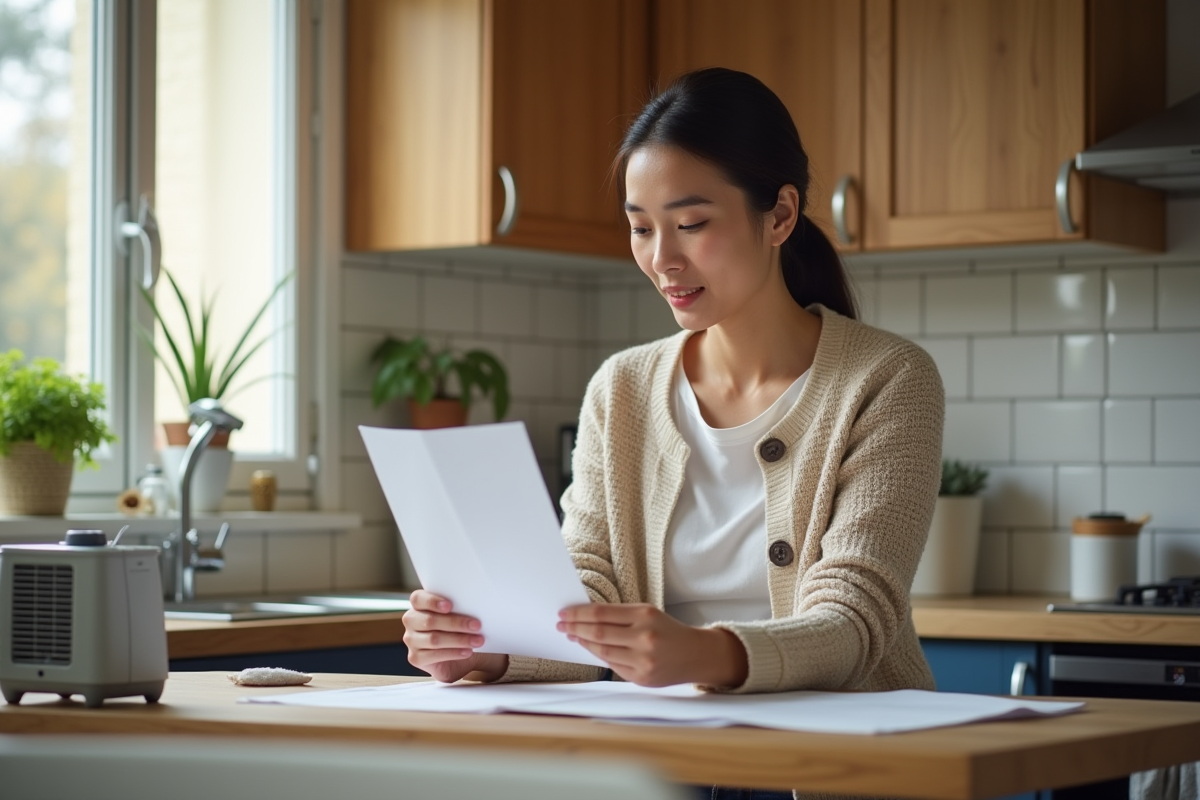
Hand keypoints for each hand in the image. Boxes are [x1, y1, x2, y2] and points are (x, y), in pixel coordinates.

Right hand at [402, 590, 507, 682]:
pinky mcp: (415, 658)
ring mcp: (411, 640)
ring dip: (459, 639)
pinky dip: (454, 653)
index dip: (432, 601)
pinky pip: (434, 655)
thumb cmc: (459, 629)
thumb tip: (475, 605)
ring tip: (478, 640)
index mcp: (419, 605)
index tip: (450, 606)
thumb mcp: (459, 615)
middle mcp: (411, 621)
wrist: (459, 656)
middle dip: (455, 623)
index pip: (418, 599)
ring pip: (434, 639)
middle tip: (477, 625)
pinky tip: (467, 651)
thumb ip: (459, 607)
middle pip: (430, 621)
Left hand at [557, 603, 747, 688]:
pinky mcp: (642, 678)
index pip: (601, 614)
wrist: (696, 655)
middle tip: (561, 624)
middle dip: (575, 628)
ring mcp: (643, 660)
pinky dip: (599, 656)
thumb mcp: (648, 614)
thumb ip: (620, 616)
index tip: (564, 613)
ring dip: (583, 643)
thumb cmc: (668, 631)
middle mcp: (644, 638)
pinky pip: (613, 666)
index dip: (578, 613)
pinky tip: (591, 649)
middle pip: (598, 633)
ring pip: (602, 651)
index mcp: (645, 616)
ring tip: (572, 635)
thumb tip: (585, 618)